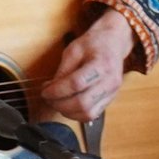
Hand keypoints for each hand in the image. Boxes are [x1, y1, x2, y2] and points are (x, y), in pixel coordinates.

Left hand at [44, 9, 134, 123]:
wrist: (113, 43)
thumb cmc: (93, 44)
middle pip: (82, 103)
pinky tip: (68, 105)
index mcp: (102, 64)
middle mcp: (110, 82)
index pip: (76, 84)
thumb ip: (63, 70)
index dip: (57, 90)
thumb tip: (51, 90)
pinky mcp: (110, 100)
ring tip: (57, 102)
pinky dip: (76, 114)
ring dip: (67, 112)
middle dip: (60, 104)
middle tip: (48, 98)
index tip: (44, 90)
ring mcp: (112, 93)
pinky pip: (92, 115)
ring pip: (87, 113)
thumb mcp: (74, 50)